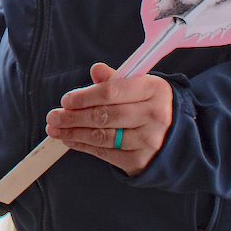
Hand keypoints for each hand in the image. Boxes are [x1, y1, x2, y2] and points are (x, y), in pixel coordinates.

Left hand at [46, 63, 174, 173]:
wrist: (177, 137)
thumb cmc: (153, 106)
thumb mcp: (142, 87)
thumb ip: (116, 80)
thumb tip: (95, 70)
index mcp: (154, 90)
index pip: (113, 92)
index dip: (86, 96)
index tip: (66, 100)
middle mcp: (154, 116)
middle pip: (105, 116)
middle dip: (74, 117)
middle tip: (53, 116)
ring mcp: (148, 141)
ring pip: (102, 136)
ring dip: (74, 132)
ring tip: (56, 128)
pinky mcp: (140, 160)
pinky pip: (105, 153)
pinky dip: (84, 146)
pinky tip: (70, 139)